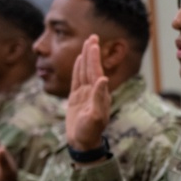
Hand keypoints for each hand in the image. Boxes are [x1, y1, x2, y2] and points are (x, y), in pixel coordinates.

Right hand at [66, 35, 110, 152]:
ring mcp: (85, 94)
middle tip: (92, 36)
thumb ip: (99, 97)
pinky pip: (77, 80)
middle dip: (92, 53)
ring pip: (84, 72)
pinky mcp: (76, 98)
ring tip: (87, 44)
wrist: (83, 143)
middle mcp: (93, 91)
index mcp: (99, 94)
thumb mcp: (96, 116)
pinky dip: (77, 69)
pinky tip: (78, 61)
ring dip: (85, 58)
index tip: (93, 43)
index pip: (96, 71)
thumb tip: (104, 79)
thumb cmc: (90, 132)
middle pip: (91, 68)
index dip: (94, 57)